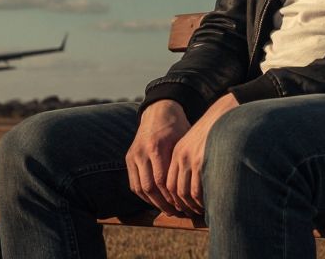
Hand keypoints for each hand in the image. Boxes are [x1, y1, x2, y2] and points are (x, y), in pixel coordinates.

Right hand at [125, 100, 189, 214]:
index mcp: (157, 146)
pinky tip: (157, 202)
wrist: (159, 111)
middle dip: (164, 204)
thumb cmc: (178, 127)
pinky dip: (144, 196)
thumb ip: (185, 162)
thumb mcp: (185, 140)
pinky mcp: (129, 157)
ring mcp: (133, 155)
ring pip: (140, 188)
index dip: (172, 197)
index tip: (184, 206)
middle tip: (177, 213)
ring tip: (168, 210)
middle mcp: (142, 151)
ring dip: (154, 203)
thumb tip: (196, 189)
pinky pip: (133, 184)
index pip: (162, 180)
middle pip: (150, 187)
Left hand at [166, 93, 239, 215]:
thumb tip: (189, 183)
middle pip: (172, 189)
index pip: (167, 182)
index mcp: (176, 152)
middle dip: (179, 205)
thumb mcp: (196, 143)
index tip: (178, 207)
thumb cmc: (214, 130)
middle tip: (186, 213)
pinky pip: (197, 190)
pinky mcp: (202, 162)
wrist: (225, 114)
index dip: (172, 198)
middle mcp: (181, 156)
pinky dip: (200, 202)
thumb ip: (189, 160)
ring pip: (184, 193)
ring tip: (199, 211)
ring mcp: (191, 160)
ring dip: (190, 206)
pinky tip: (206, 204)